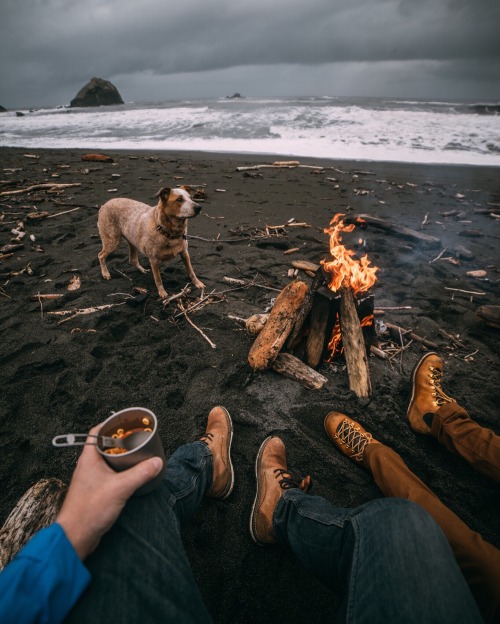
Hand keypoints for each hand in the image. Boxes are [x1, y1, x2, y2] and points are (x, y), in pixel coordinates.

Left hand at [56, 425, 162, 559]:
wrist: (75, 537)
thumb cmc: (89, 510)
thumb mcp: (120, 488)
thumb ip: (140, 474)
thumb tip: (157, 462)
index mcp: (89, 458)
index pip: (97, 432)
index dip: (111, 424)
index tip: (127, 421)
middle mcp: (88, 466)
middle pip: (105, 445)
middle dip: (122, 440)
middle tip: (138, 438)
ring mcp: (91, 478)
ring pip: (108, 460)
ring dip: (122, 457)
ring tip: (139, 455)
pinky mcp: (96, 491)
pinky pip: (110, 474)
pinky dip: (121, 470)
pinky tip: (132, 475)